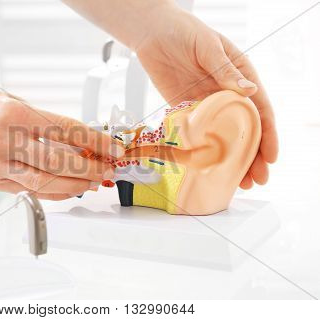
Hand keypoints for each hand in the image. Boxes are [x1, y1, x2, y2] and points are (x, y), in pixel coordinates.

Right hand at [0, 85, 123, 198]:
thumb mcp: (11, 100)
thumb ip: (41, 121)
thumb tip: (75, 138)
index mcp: (15, 114)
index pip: (67, 130)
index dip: (95, 141)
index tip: (112, 147)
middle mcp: (6, 140)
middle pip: (60, 160)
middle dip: (90, 167)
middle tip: (107, 169)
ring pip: (45, 181)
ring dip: (75, 184)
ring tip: (93, 182)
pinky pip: (28, 191)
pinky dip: (52, 192)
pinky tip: (68, 190)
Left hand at [131, 3, 277, 188]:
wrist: (153, 34)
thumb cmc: (185, 32)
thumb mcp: (208, 48)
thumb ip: (226, 71)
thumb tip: (250, 92)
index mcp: (240, 76)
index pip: (260, 109)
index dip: (267, 134)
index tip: (271, 156)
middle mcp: (226, 94)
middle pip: (244, 129)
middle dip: (253, 155)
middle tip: (258, 179)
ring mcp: (206, 103)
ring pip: (224, 136)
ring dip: (232, 158)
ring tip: (239, 182)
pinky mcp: (186, 109)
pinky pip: (199, 133)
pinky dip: (207, 151)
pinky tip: (211, 167)